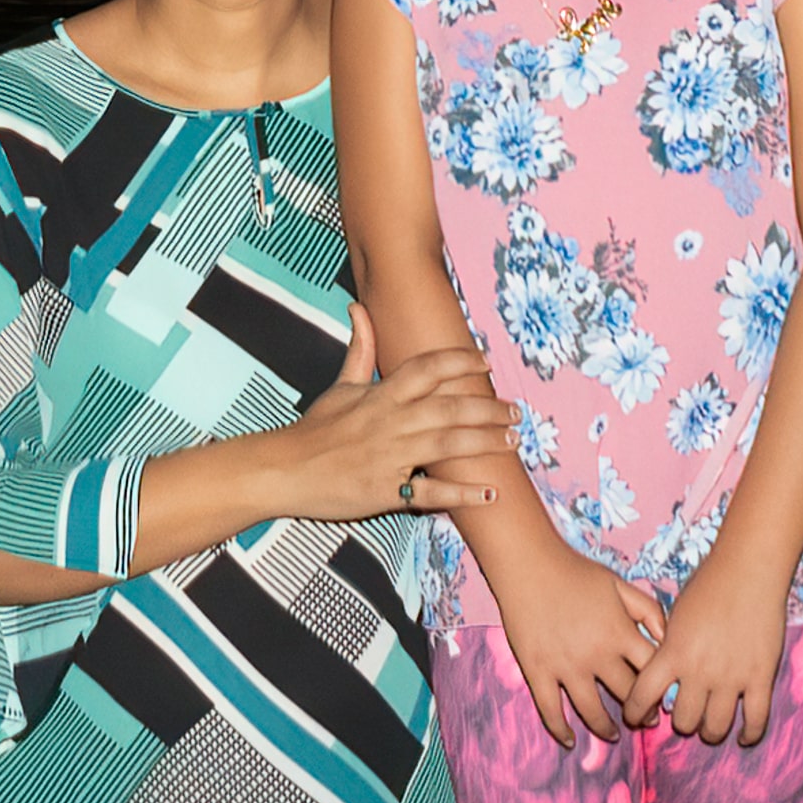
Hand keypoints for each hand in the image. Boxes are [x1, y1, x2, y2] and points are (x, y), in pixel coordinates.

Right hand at [276, 339, 513, 528]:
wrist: (286, 470)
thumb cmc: (316, 428)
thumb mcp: (340, 385)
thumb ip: (360, 349)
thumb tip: (358, 308)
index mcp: (381, 394)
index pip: (428, 368)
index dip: (461, 361)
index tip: (487, 362)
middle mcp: (391, 421)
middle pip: (449, 407)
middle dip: (488, 407)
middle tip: (517, 411)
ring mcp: (391, 456)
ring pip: (447, 445)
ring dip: (485, 442)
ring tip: (512, 441)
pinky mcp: (387, 489)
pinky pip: (431, 492)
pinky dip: (462, 494)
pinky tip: (489, 493)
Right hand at [489, 539, 666, 750]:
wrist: (529, 565)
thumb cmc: (577, 572)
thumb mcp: (621, 585)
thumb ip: (649, 611)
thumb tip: (668, 641)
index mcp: (619, 633)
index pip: (651, 673)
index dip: (661, 689)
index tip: (663, 700)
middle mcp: (595, 654)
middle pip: (626, 695)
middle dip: (641, 713)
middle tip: (644, 720)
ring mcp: (565, 666)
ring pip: (592, 711)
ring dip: (606, 728)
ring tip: (614, 735)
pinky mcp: (538, 672)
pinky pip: (550, 710)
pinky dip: (560, 730)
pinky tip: (570, 740)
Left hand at [645, 548, 791, 747]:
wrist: (749, 568)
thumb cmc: (709, 584)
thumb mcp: (674, 613)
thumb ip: (666, 646)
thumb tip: (658, 673)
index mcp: (673, 652)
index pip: (642, 696)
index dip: (635, 713)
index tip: (636, 718)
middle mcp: (699, 670)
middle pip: (684, 721)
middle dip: (683, 722)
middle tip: (687, 716)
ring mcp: (732, 676)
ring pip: (715, 727)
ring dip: (711, 731)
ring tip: (711, 727)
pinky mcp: (761, 677)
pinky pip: (756, 720)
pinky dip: (749, 734)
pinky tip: (743, 736)